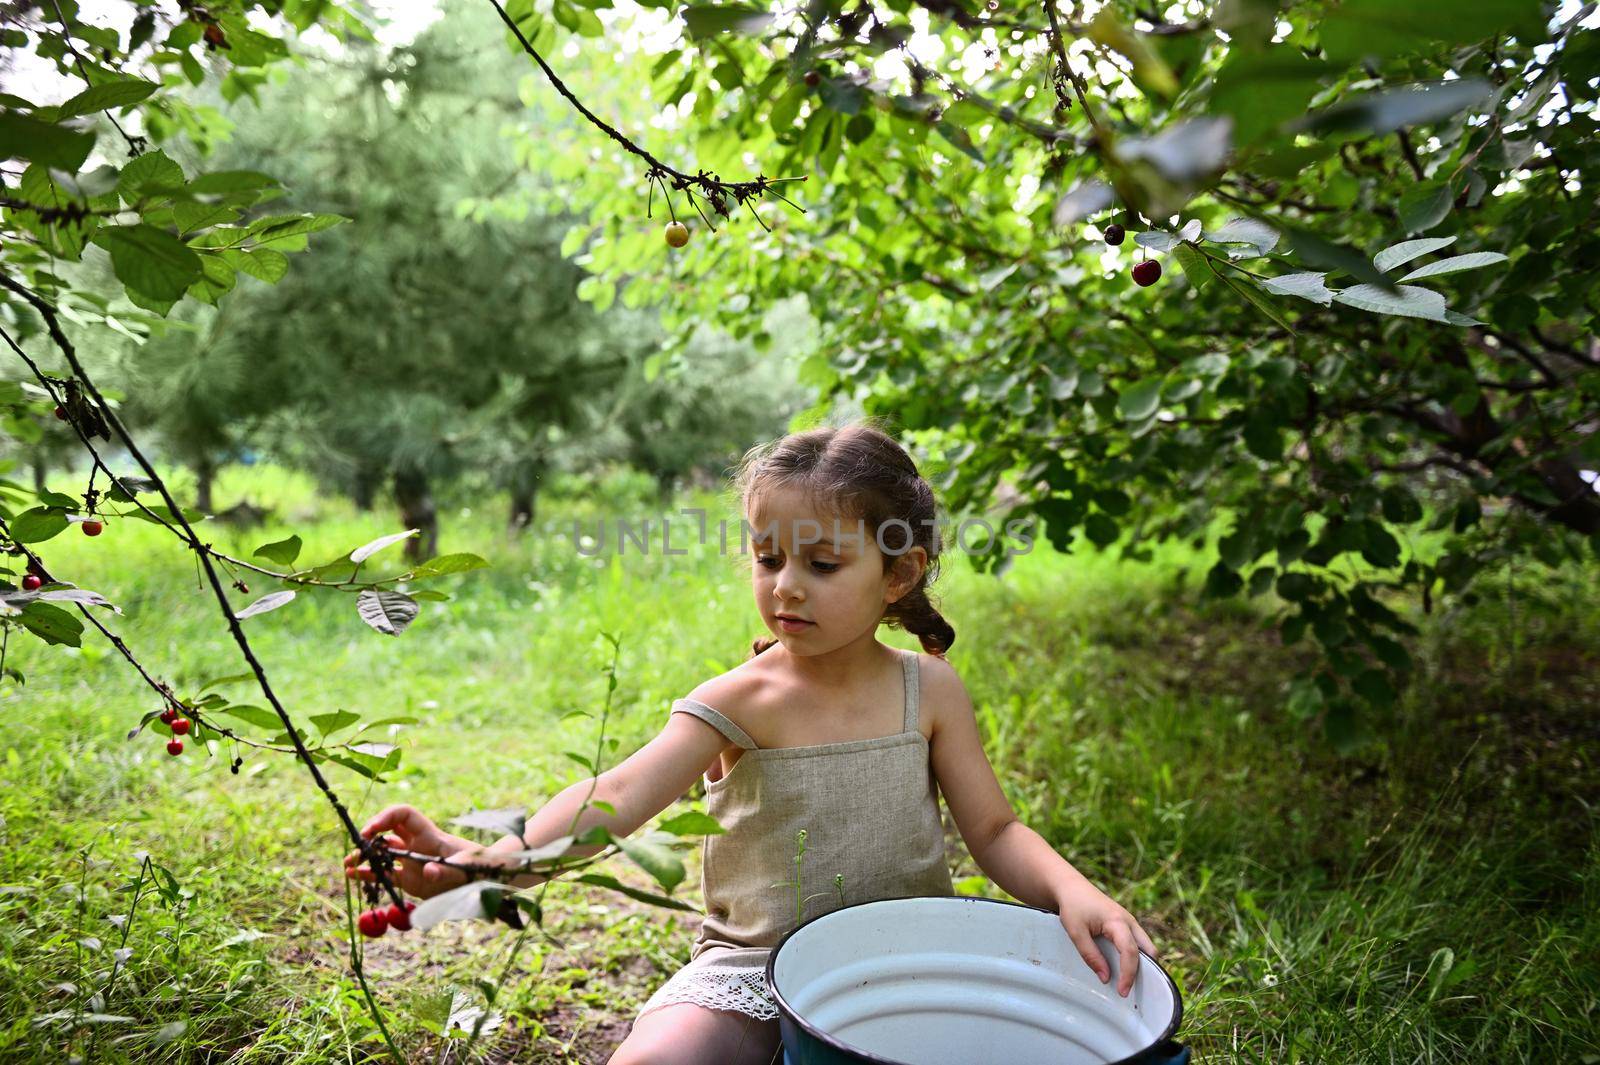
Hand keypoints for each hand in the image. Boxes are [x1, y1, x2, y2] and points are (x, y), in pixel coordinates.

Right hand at [342, 804, 485, 898]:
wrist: (486, 879)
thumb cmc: (479, 865)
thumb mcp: (466, 867)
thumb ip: (446, 871)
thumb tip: (428, 872)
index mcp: (429, 834)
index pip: (404, 815)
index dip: (386, 817)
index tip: (371, 829)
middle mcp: (417, 844)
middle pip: (388, 831)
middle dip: (370, 835)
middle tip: (357, 846)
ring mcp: (411, 861)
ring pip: (383, 853)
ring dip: (366, 856)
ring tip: (347, 864)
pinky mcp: (410, 879)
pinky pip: (385, 875)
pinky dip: (369, 875)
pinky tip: (353, 876)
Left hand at [1054, 877, 1157, 997]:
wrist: (1072, 887)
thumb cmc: (1073, 906)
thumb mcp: (1076, 932)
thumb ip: (1091, 955)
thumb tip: (1106, 978)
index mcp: (1117, 921)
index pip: (1130, 952)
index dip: (1128, 974)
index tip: (1123, 991)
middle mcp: (1129, 921)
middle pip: (1149, 950)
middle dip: (1144, 971)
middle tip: (1129, 989)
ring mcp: (1130, 922)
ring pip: (1146, 947)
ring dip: (1141, 964)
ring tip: (1128, 981)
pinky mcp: (1127, 924)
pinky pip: (1139, 943)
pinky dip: (1136, 957)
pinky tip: (1124, 968)